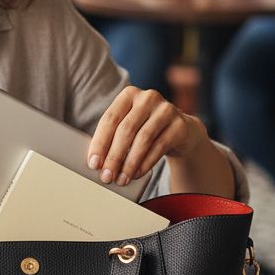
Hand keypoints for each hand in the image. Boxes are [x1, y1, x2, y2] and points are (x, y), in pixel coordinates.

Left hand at [86, 86, 206, 185]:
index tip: (93, 163)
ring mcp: (166, 109)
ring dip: (129, 163)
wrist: (181, 131)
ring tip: (122, 179)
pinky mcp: (179, 125)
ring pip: (143, 139)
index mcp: (129, 95)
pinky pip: (159, 146)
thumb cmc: (146, 130)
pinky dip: (145, 163)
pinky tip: (137, 174)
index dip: (100, 142)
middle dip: (114, 156)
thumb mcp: (129, 127)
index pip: (110, 119)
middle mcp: (148, 98)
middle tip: (106, 176)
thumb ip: (113, 138)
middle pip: (126, 129)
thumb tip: (96, 163)